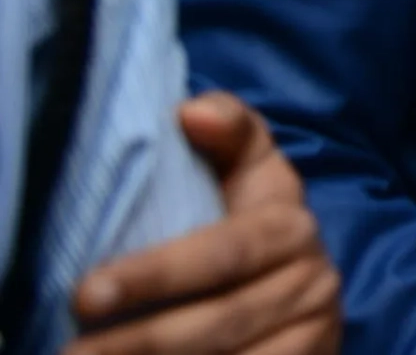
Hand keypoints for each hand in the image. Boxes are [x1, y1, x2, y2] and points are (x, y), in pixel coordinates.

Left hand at [65, 93, 340, 353]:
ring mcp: (314, 331)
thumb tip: (190, 112)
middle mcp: (313, 280)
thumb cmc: (253, 219)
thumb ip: (230, 129)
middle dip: (140, 341)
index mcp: (291, 225)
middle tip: (73, 351)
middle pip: (219, 320)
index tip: (88, 294)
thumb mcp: (252, 168)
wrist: (307, 286)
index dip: (156, 275)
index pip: (223, 253)